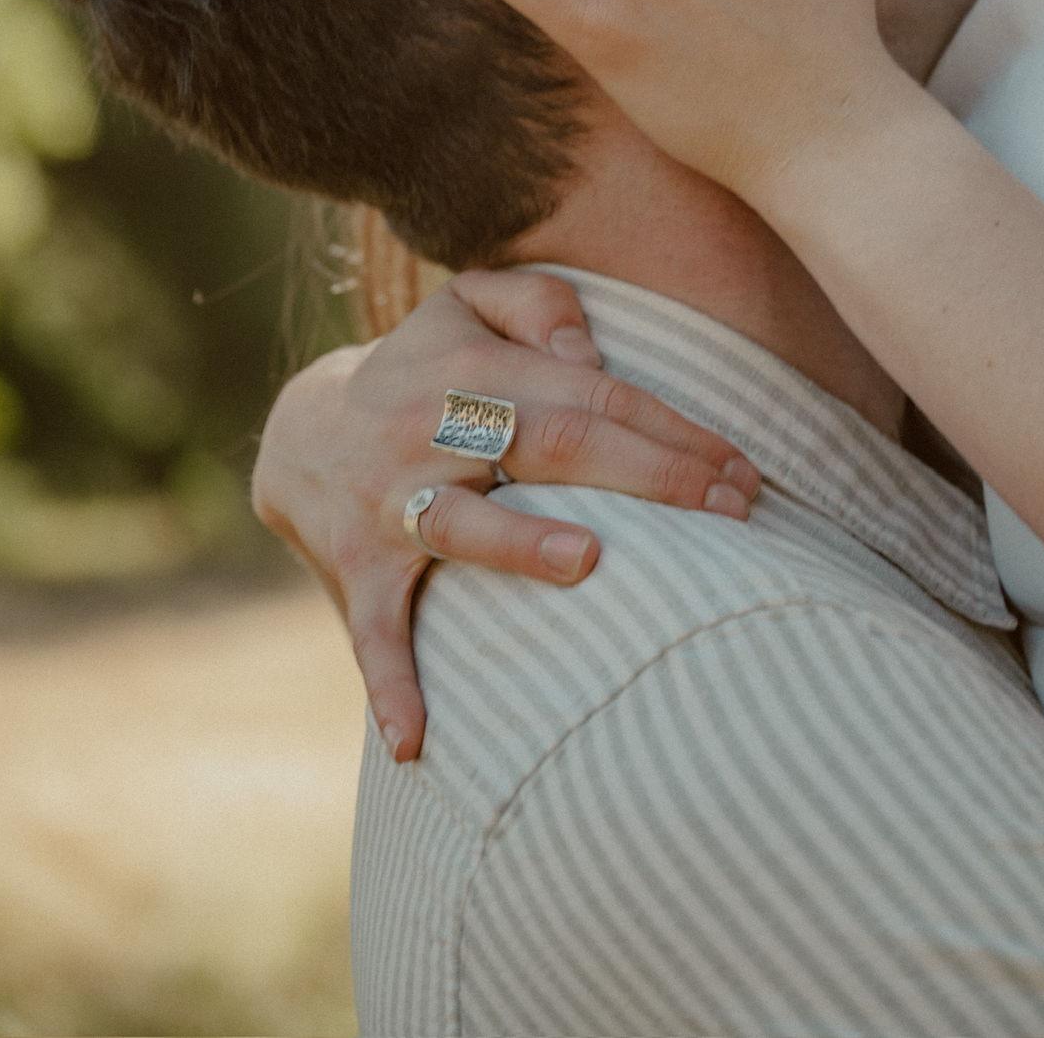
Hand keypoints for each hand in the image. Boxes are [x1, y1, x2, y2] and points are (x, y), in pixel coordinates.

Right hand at [250, 266, 760, 761]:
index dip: (671, 429)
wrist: (299, 431)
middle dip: (649, 475)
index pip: (592, 393)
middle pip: (551, 443)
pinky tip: (414, 737)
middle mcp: (431, 428)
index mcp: (472, 367)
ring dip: (521, 546)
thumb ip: (538, 305)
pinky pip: (373, 630)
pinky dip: (390, 682)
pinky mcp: (358, 569)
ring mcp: (392, 502)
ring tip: (587, 561)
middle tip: (731, 509)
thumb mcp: (468, 306)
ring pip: (460, 522)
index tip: (743, 470)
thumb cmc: (424, 368)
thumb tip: (590, 350)